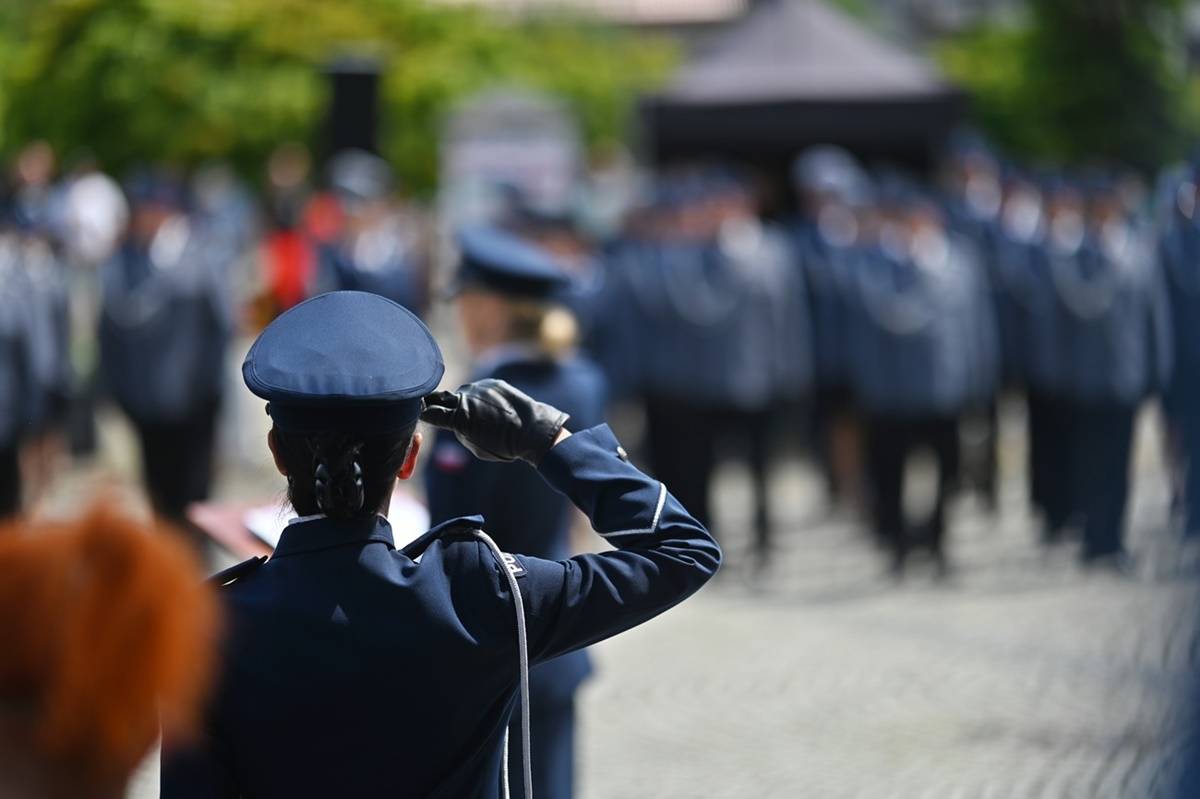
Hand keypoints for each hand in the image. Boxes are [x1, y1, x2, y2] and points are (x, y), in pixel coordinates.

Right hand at [420, 379, 569, 464]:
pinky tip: (492, 408)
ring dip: (464, 402)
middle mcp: (465, 398)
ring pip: (463, 394)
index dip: (423, 414)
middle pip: (440, 397)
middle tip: (430, 406)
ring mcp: (479, 388)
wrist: (533, 431)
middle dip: (434, 402)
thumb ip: (461, 433)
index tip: (419, 414)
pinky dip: (481, 398)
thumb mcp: (476, 447)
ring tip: (477, 414)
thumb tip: (455, 424)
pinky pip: (480, 390)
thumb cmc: (504, 445)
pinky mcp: (493, 382)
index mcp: (458, 418)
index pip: (430, 413)